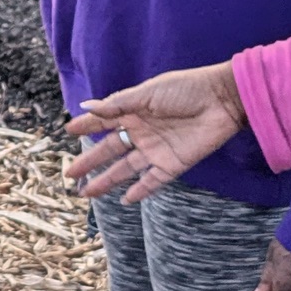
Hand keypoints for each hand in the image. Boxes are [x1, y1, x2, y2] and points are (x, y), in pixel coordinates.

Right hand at [64, 64, 247, 201]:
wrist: (223, 100)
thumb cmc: (186, 89)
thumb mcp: (148, 93)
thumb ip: (118, 104)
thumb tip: (86, 106)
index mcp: (133, 111)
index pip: (103, 121)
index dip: (86, 126)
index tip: (67, 131)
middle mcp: (141, 132)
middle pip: (109, 150)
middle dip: (89, 162)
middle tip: (69, 174)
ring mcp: (156, 150)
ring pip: (125, 169)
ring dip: (107, 180)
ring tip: (87, 193)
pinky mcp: (173, 164)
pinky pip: (153, 181)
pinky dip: (140, 191)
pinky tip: (125, 200)